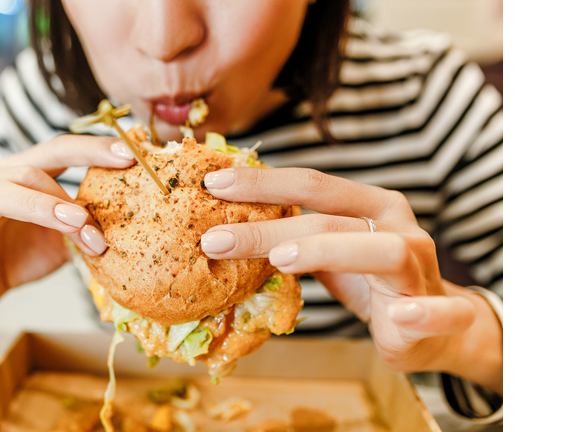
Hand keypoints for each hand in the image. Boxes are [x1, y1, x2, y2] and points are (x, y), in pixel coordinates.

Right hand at [0, 135, 135, 328]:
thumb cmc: (20, 253)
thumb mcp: (62, 239)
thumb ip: (87, 226)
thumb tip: (135, 221)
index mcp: (25, 177)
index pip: (59, 151)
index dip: (92, 148)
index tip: (129, 154)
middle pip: (29, 169)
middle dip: (67, 192)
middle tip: (95, 215)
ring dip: (37, 207)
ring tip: (70, 224)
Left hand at [199, 167, 501, 392]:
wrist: (435, 326)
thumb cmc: (372, 281)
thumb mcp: (329, 255)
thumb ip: (294, 239)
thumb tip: (226, 229)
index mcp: (371, 205)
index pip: (313, 184)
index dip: (263, 183)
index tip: (212, 185)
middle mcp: (398, 226)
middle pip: (330, 219)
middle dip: (268, 228)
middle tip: (215, 240)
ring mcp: (422, 267)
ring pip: (383, 251)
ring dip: (329, 252)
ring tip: (281, 260)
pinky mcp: (445, 311)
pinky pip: (443, 310)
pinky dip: (423, 313)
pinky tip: (398, 315)